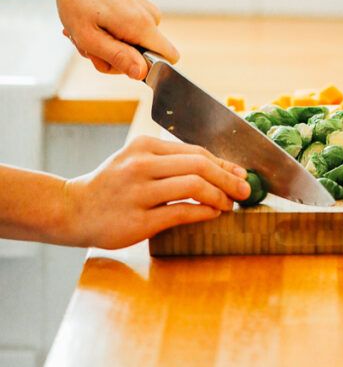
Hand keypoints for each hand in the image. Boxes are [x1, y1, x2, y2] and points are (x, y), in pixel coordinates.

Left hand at [37, 0, 177, 78]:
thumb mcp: (88, 37)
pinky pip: (130, 31)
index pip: (170, 58)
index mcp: (142, 26)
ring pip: (134, 44)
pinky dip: (109, 32)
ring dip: (108, 44)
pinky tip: (92, 21)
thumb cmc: (76, 0)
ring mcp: (146, 9)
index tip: (117, 62)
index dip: (147, 70)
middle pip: (143, 56)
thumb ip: (117, 57)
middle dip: (115, 58)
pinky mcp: (139, 5)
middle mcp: (151, 16)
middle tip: (88, 44)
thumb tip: (143, 74)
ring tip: (87, 29)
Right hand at [63, 136, 250, 247]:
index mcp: (144, 146)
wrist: (74, 209)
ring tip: (229, 204)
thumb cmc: (111, 185)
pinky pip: (180, 213)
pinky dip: (203, 212)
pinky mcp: (138, 220)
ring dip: (219, 195)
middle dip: (228, 177)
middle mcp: (141, 164)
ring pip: (193, 186)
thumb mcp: (136, 160)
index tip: (241, 172)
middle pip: (199, 165)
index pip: (195, 151)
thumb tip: (217, 167)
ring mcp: (138, 192)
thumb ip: (169, 161)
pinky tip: (212, 214)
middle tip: (245, 189)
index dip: (224, 163)